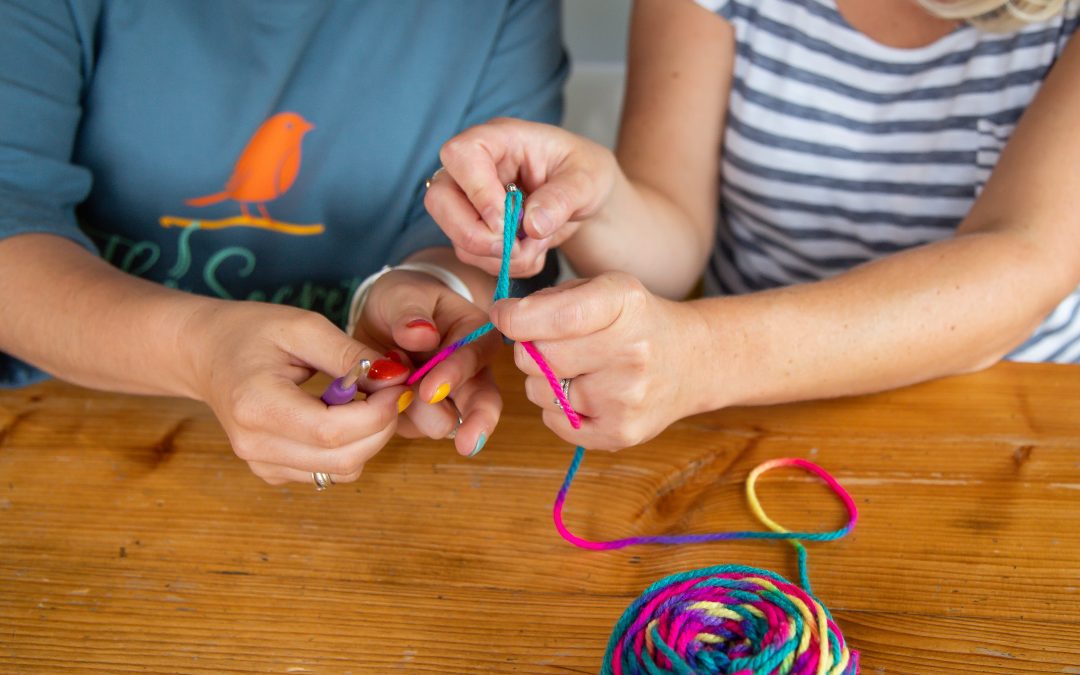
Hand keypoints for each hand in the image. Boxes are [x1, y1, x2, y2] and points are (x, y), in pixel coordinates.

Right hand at [181, 301, 409, 485]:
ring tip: (367, 400)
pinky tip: (345, 416)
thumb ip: (348, 353)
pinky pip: (329, 472)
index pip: (332, 431)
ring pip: (342, 471)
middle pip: (343, 459)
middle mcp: (256, 445)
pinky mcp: (272, 472)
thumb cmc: (250, 332)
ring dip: (370, 439)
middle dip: (382, 428)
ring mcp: (262, 464)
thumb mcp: (302, 327)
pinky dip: (351, 448)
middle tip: (393, 393)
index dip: (378, 413)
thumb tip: (394, 376)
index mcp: (257, 406)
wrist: (205, 354)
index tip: (397, 386)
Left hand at [356, 269, 501, 456]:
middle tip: (467, 443)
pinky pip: (411, 428)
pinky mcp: (423, 418)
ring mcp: (450, 400)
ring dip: (415, 412)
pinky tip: (380, 395)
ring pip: (444, 422)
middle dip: (477, 423)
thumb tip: (422, 334)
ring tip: (386, 384)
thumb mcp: (403, 293)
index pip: (475, 356)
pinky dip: (394, 417)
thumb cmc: (403, 299)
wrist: (385, 318)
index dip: (454, 374)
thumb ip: (410, 311)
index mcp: (477, 335)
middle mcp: (472, 372)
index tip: (430, 390)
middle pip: (484, 403)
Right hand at [425, 118, 616, 277]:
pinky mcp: (474, 227)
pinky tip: (531, 252)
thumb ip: (562, 199)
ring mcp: (469, 199)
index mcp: (500, 139)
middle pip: (438, 199)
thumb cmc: (584, 173)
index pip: (461, 154)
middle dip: (475, 234)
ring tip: (537, 246)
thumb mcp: (588, 180)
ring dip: (497, 255)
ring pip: (454, 235)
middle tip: (514, 245)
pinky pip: (472, 255)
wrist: (584, 199)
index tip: (506, 218)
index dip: (477, 191)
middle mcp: (474, 167)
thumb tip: (532, 224)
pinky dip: (503, 264)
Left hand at [491, 272, 706, 450]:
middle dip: (530, 349)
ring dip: (543, 380)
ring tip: (576, 369)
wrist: (689, 361)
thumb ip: (552, 300)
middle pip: (539, 358)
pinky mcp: (621, 434)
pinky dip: (557, 408)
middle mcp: (632, 352)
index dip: (516, 319)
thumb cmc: (633, 320)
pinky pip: (554, 422)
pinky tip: (585, 393)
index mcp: (625, 304)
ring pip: (540, 392)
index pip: (558, 318)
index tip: (502, 315)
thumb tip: (503, 319)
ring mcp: (627, 399)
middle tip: (549, 344)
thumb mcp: (604, 288)